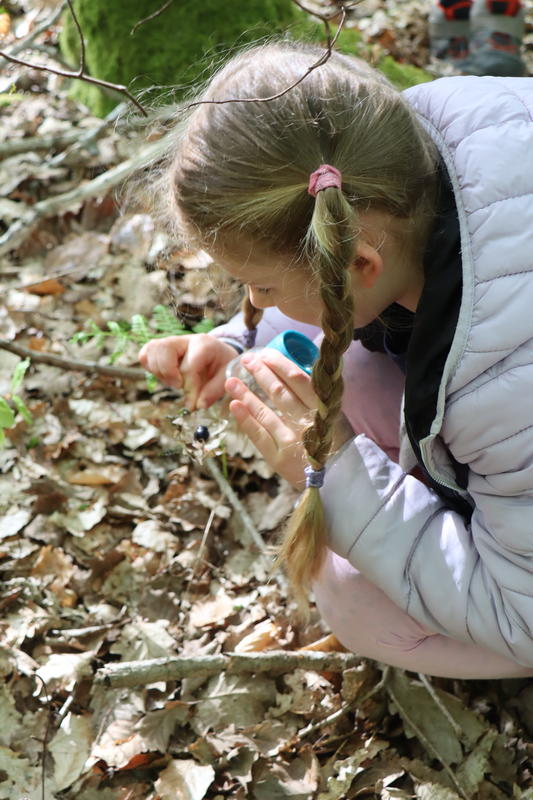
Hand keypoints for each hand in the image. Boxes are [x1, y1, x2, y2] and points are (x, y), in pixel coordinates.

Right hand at [138, 334, 237, 409]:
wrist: (218, 354)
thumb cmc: (221, 365)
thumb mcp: (226, 377)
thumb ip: (213, 392)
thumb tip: (198, 405)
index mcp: (204, 344)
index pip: (190, 366)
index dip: (190, 388)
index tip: (194, 404)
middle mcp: (184, 339)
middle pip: (164, 350)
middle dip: (170, 374)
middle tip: (180, 386)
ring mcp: (169, 341)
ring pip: (151, 351)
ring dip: (160, 372)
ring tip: (175, 381)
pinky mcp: (158, 348)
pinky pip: (144, 355)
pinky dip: (151, 368)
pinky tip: (166, 376)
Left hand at [225, 349, 353, 488]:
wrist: (340, 477)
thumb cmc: (334, 440)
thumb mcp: (333, 414)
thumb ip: (314, 397)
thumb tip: (288, 372)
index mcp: (323, 408)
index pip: (299, 379)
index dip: (279, 364)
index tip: (265, 354)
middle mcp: (308, 423)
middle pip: (279, 392)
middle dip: (260, 373)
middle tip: (246, 359)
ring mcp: (292, 441)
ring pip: (265, 412)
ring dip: (246, 393)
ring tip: (231, 381)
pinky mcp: (279, 457)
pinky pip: (258, 435)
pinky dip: (245, 419)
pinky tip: (234, 405)